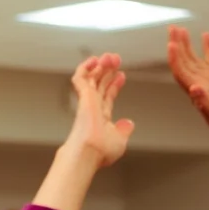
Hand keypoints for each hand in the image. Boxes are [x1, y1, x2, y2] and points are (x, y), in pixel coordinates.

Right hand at [62, 53, 134, 168]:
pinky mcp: (82, 96)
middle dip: (108, 71)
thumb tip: (128, 124)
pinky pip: (80, 78)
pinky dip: (85, 67)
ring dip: (101, 66)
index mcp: (101, 118)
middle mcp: (93, 109)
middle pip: (99, 85)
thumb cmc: (102, 151)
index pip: (107, 97)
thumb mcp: (120, 140)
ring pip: (91, 79)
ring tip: (110, 56)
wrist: (90, 152)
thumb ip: (124, 130)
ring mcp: (87, 102)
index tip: (121, 75)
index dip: (114, 85)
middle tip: (116, 59)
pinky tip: (95, 60)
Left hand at [168, 27, 208, 140]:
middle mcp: (198, 82)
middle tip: (171, 28)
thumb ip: (205, 104)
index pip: (180, 72)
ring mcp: (208, 77)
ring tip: (180, 29)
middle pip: (183, 61)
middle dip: (176, 45)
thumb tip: (194, 88)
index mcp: (195, 92)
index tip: (171, 44)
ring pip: (193, 57)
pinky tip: (205, 34)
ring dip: (186, 43)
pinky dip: (207, 46)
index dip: (175, 59)